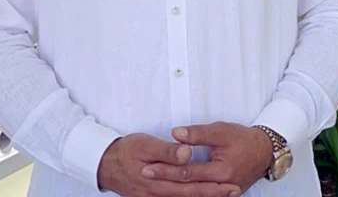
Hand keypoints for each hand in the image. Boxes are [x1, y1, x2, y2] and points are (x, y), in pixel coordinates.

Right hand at [97, 133, 239, 196]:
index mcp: (158, 181)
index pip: (191, 184)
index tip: (229, 183)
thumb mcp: (145, 145)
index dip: (212, 185)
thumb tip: (187, 153)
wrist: (104, 164)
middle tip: (234, 190)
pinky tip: (198, 196)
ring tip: (223, 194)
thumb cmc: (125, 151)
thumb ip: (167, 151)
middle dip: (214, 194)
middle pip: (190, 196)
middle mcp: (157, 194)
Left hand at [141, 123, 272, 193]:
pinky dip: (187, 193)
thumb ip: (198, 134)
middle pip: (187, 186)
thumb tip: (175, 133)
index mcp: (221, 171)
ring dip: (173, 189)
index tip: (148, 166)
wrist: (265, 151)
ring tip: (154, 184)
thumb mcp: (221, 131)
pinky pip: (202, 194)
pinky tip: (173, 190)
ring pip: (194, 194)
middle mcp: (221, 185)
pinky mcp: (222, 193)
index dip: (166, 168)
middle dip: (164, 180)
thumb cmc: (244, 139)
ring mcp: (222, 192)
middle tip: (145, 174)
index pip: (187, 172)